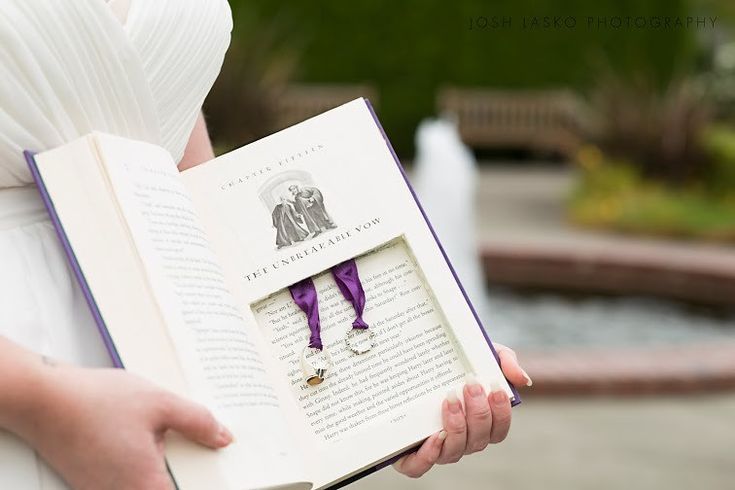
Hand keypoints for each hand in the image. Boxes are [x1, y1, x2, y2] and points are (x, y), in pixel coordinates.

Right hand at [14, 362, 232, 489]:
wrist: (43, 401)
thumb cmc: (96, 402)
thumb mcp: (159, 403)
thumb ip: (197, 422)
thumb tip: (223, 438)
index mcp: (146, 486)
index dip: (207, 483)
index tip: (225, 470)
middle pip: (169, 489)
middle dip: (190, 473)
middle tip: (211, 446)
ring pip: (150, 485)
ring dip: (168, 470)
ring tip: (187, 441)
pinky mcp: (94, 483)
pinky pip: (131, 480)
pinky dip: (148, 465)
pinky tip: (154, 440)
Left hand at [394, 343, 530, 477]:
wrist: (414, 359)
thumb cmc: (453, 361)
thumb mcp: (481, 354)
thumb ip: (505, 362)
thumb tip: (522, 380)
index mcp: (480, 423)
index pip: (498, 429)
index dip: (500, 413)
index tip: (495, 387)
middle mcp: (462, 440)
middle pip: (478, 440)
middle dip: (478, 413)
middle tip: (470, 385)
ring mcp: (437, 449)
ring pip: (454, 452)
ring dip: (456, 426)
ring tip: (450, 399)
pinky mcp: (410, 454)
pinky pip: (421, 467)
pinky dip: (430, 456)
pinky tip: (434, 436)